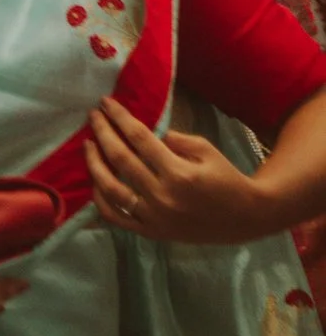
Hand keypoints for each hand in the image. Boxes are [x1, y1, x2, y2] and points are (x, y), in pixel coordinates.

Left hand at [87, 98, 280, 243]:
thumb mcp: (208, 150)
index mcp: (179, 173)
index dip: (119, 118)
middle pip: (120, 159)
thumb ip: (177, 140)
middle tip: (93, 117)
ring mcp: (154, 217)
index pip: (139, 138)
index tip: (105, 103)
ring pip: (111, 189)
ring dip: (94, 164)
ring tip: (88, 145)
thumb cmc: (227, 179)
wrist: (246, 218)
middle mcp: (162, 195)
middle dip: (103, 133)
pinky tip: (95, 182)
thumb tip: (145, 134)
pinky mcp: (151, 232)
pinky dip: (101, 200)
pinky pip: (116, 217)